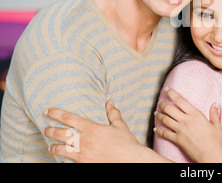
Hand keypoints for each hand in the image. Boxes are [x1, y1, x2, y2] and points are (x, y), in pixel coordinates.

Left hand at [44, 101, 164, 162]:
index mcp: (91, 128)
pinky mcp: (83, 164)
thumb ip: (113, 114)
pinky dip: (62, 161)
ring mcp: (82, 154)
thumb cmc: (126, 143)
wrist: (130, 160)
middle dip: (50, 130)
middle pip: (60, 134)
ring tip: (50, 146)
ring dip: (53, 147)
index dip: (55, 113)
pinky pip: (67, 162)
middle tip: (46, 129)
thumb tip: (110, 102)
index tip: (47, 111)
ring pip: (60, 149)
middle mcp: (84, 140)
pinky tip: (60, 160)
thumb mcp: (120, 126)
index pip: (68, 118)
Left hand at [154, 88, 221, 162]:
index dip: (172, 93)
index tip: (167, 89)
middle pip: (169, 109)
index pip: (180, 100)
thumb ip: (214, 113)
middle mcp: (186, 120)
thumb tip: (216, 103)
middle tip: (160, 102)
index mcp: (195, 114)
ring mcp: (180, 130)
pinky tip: (155, 129)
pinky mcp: (177, 140)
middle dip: (163, 104)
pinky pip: (165, 134)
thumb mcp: (217, 125)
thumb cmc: (216, 141)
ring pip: (165, 120)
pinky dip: (159, 131)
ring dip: (159, 115)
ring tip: (156, 113)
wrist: (211, 155)